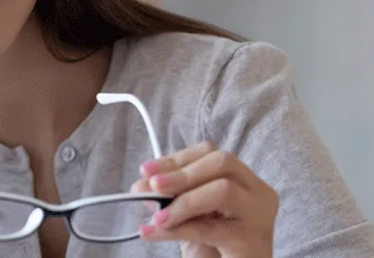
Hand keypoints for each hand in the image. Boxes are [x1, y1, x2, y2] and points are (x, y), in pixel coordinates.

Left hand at [130, 142, 278, 257]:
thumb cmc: (211, 246)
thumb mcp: (187, 214)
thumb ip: (169, 196)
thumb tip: (141, 185)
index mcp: (243, 180)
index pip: (211, 154)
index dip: (177, 159)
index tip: (146, 170)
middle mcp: (257, 193)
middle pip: (223, 163)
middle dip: (182, 173)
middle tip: (152, 186)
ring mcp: (259, 216)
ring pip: (223, 190)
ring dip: (183, 201)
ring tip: (157, 217)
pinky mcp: (252, 242)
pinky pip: (210, 228)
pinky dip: (176, 229)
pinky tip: (152, 232)